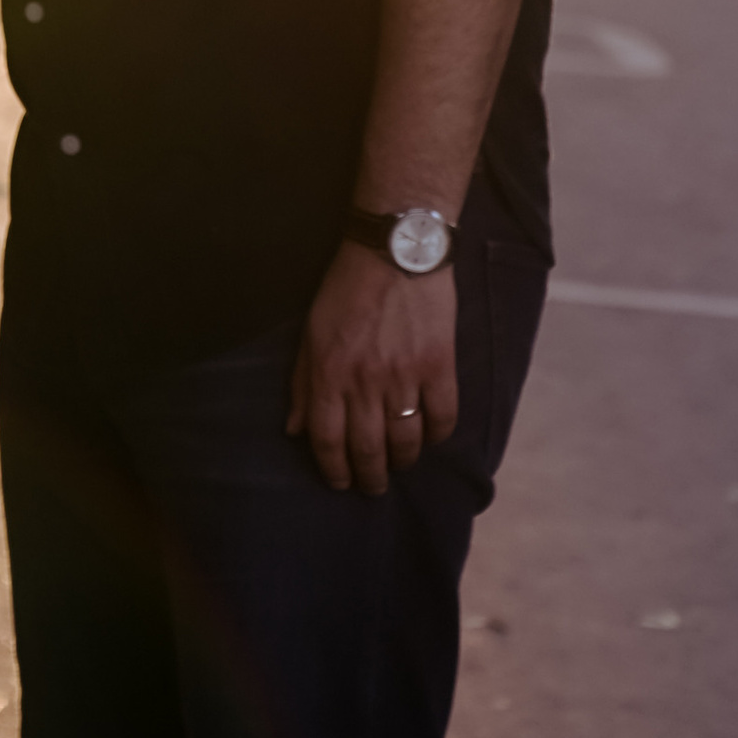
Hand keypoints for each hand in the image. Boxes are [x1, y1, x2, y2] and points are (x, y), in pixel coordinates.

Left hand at [289, 239, 458, 494]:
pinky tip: (430, 438)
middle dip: (369, 477)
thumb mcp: (311, 333)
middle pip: (368, 449)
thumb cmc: (345, 289)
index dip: (333, 470)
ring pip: (406, 442)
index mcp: (330, 374)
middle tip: (372, 486)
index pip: (328, 441)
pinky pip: (442, 417)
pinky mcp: (439, 366)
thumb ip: (303, 384)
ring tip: (399, 465)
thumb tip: (294, 430)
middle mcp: (365, 382)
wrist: (394, 251)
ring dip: (402, 462)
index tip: (340, 482)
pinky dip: (437, 436)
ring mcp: (405, 376)